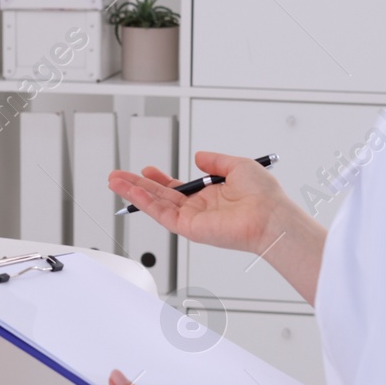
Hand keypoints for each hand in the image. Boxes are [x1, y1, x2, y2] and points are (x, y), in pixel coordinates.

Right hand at [108, 150, 287, 256]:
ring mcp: (192, 219)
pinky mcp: (189, 228)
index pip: (177, 188)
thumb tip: (199, 156)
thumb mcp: (237, 166)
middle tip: (118, 177)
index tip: (147, 170)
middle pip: (160, 196)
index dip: (160, 179)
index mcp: (209, 196)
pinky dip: (145, 203)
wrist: (270, 215)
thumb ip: (215, 161)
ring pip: (155, 205)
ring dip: (134, 193)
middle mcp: (198, 209)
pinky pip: (161, 214)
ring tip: (115, 181)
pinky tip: (132, 193)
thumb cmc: (264, 196)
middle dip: (137, 186)